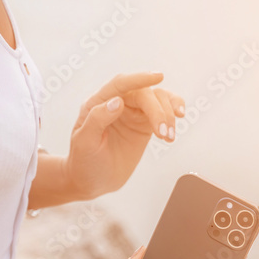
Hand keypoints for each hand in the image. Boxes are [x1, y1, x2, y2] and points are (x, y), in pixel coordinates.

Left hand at [65, 72, 184, 199]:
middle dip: (158, 111)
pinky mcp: (144, 124)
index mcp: (98, 103)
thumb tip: (118, 101)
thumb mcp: (84, 142)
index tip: (158, 77)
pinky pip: (162, 112)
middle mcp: (117, 103)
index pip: (120, 84)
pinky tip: (175, 125)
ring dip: (168, 114)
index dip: (139, 79)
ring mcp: (132, 113)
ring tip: (169, 137)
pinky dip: (172, 115)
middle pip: (144, 95)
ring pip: (157, 100)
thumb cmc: (83, 161)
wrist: (92, 181)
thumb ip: (97, 119)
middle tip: (163, 134)